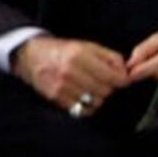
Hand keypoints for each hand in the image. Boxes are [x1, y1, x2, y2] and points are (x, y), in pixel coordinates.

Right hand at [12, 36, 129, 116]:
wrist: (32, 56)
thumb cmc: (64, 50)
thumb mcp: (89, 46)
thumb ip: (110, 57)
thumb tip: (126, 71)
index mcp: (80, 56)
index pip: (112, 76)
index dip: (123, 80)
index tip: (123, 79)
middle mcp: (70, 72)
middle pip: (105, 90)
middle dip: (110, 87)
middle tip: (106, 82)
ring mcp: (61, 87)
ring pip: (95, 102)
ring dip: (99, 97)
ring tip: (94, 88)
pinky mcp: (55, 98)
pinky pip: (81, 110)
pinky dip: (88, 106)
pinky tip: (86, 97)